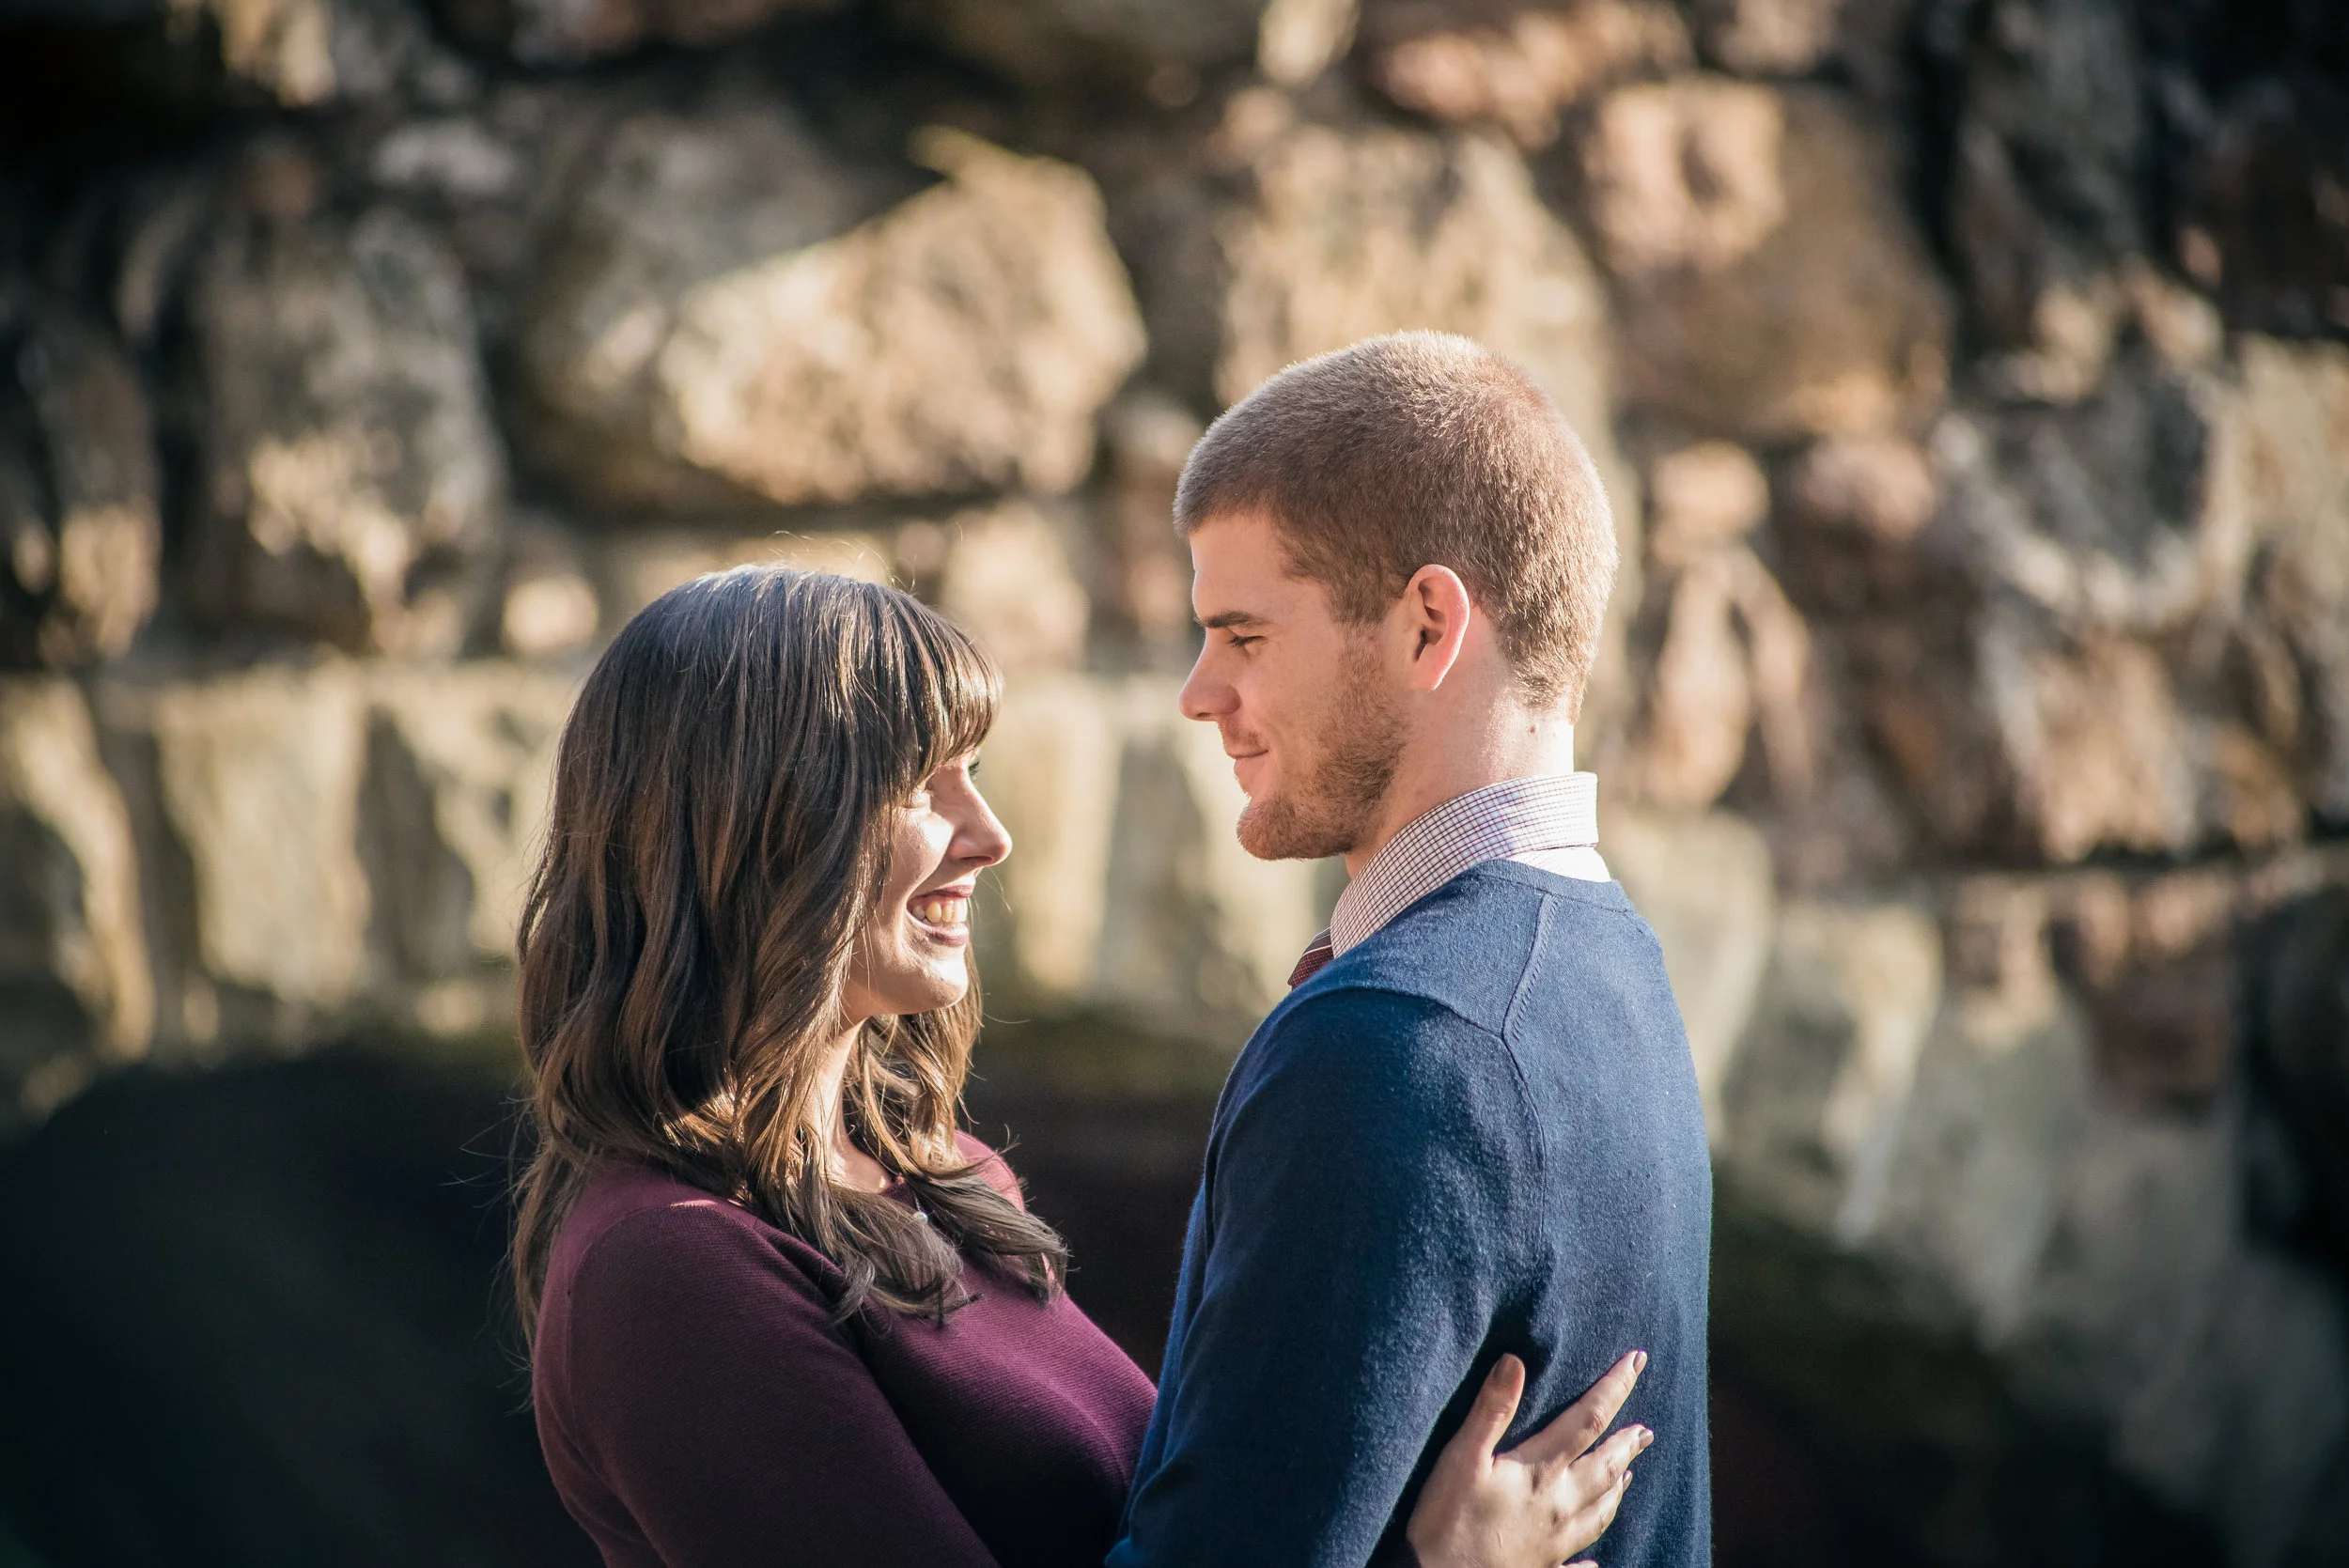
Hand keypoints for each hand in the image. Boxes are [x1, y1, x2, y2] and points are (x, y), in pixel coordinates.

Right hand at [1403, 1350, 1651, 1567]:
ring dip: (1617, 1488)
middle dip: (1626, 1443)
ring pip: (1601, 1510)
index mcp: (1542, 1472)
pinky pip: (1580, 1560)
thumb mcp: (1461, 1457)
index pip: (1588, 1420)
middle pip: (1604, 1467)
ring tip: (1630, 1474)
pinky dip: (1593, 1554)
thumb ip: (1491, 1410)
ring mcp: (1557, 1541)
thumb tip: (1515, 1361)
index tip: (1637, 1360)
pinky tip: (1597, 1562)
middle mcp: (1559, 1505)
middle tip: (1647, 1430)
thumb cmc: (1446, 1522)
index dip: (1615, 1387)